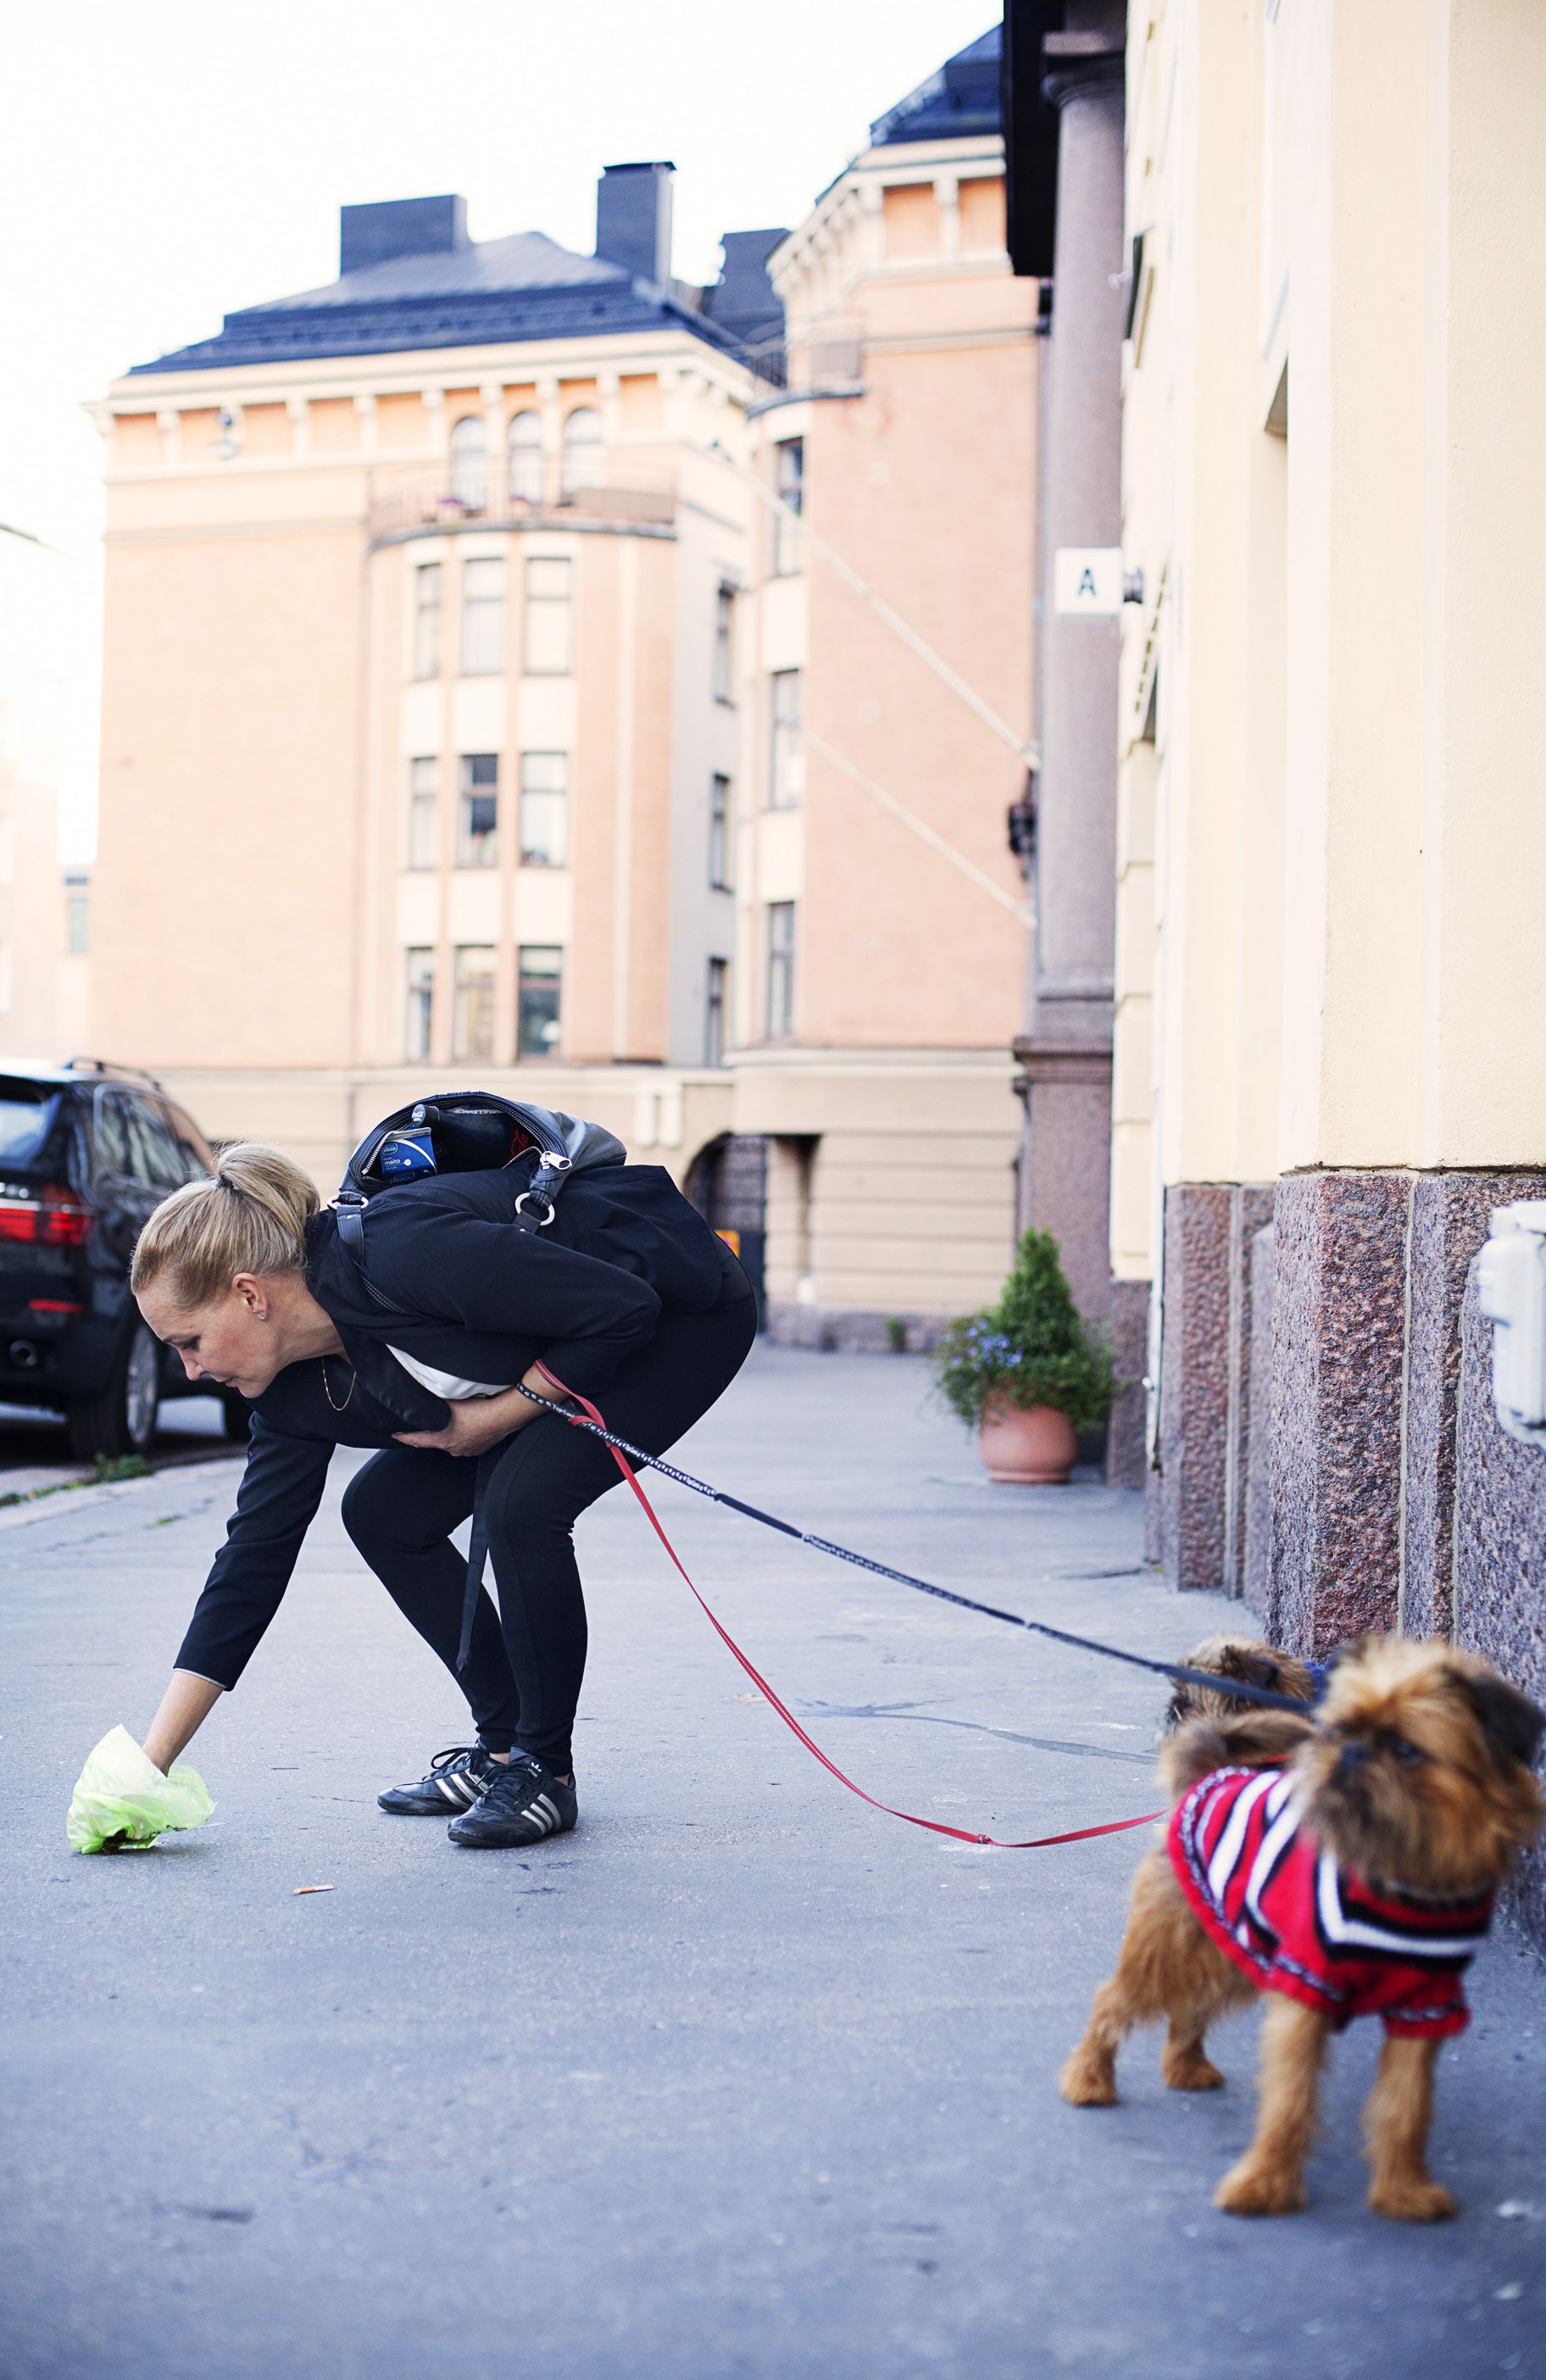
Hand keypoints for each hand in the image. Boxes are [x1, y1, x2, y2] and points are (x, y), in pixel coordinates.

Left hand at [393, 1395, 518, 1459]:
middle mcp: (454, 1449)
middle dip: (430, 1432)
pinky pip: (466, 1443)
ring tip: (454, 1421)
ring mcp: (467, 1451)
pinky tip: (468, 1425)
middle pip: (435, 1441)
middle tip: (427, 1422)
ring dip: (449, 1433)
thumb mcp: (451, 1404)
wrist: (503, 1415)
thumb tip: (422, 1401)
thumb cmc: (480, 1410)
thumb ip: (435, 1404)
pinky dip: (464, 1435)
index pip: (417, 1440)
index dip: (404, 1437)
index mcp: (444, 1440)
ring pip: (452, 1442)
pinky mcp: (479, 1449)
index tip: (395, 1435)